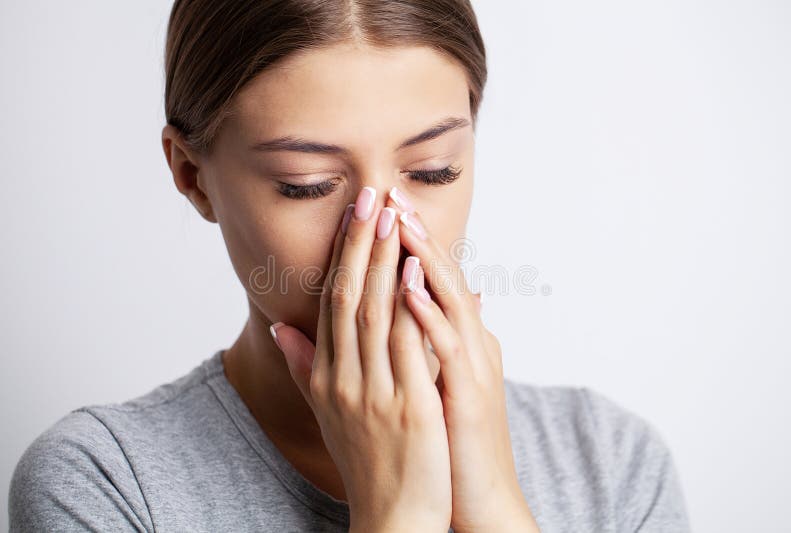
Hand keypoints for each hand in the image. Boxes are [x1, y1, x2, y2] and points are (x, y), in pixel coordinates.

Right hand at [271, 187, 451, 532]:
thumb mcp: (327, 412)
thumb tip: (282, 330)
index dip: (344, 255)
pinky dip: (409, 306)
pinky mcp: (407, 408)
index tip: (356, 214)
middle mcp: (345, 378)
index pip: (332, 302)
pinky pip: (406, 348)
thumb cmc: (367, 461)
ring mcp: (375, 392)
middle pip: (349, 297)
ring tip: (394, 215)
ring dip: (383, 261)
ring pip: (373, 313)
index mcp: (329, 376)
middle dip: (361, 243)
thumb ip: (306, 367)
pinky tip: (416, 271)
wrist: (394, 518)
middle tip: (372, 194)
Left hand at [389, 187, 540, 532]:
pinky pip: (448, 346)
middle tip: (390, 194)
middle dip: (416, 235)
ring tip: (401, 223)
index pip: (431, 281)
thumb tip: (409, 303)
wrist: (477, 498)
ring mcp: (473, 366)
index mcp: (457, 341)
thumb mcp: (432, 383)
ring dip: (425, 260)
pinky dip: (430, 313)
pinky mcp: (470, 393)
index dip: (407, 244)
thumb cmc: (449, 441)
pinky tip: (408, 287)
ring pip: (449, 301)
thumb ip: (423, 342)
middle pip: (443, 277)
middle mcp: (471, 344)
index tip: (379, 209)